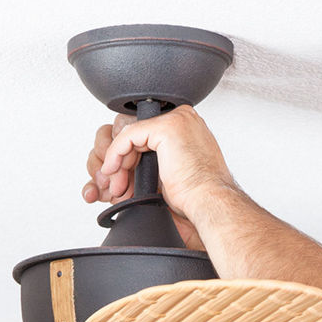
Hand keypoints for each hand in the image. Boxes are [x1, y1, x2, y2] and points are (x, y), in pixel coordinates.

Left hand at [81, 106, 235, 250]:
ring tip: (117, 186)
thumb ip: (156, 161)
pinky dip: (115, 154)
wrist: (209, 202)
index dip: (132, 159)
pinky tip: (112, 170)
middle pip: (138, 134)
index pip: (148, 136)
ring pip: (131, 135)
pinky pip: (128, 136)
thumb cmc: (197, 196)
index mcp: (188, 128)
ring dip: (118, 162)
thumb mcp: (171, 172)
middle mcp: (184, 119)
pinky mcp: (166, 127)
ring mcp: (177, 120)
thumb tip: (130, 167)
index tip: (123, 181)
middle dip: (123, 162)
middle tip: (117, 186)